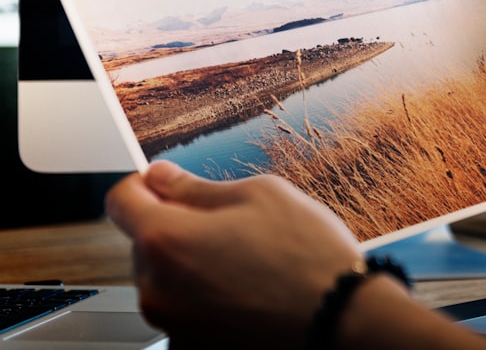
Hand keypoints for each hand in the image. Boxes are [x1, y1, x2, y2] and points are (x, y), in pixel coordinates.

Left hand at [106, 161, 374, 347]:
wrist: (340, 319)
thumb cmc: (308, 256)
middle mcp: (157, 288)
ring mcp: (173, 325)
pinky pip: (186, 313)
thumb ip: (197, 187)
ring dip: (193, 266)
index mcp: (166, 239)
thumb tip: (161, 177)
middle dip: (177, 228)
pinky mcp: (192, 348)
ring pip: (167, 280)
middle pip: (147, 243)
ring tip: (248, 263)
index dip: (144, 184)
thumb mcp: (260, 195)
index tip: (166, 185)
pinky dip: (207, 301)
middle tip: (231, 227)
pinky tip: (248, 293)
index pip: (121, 199)